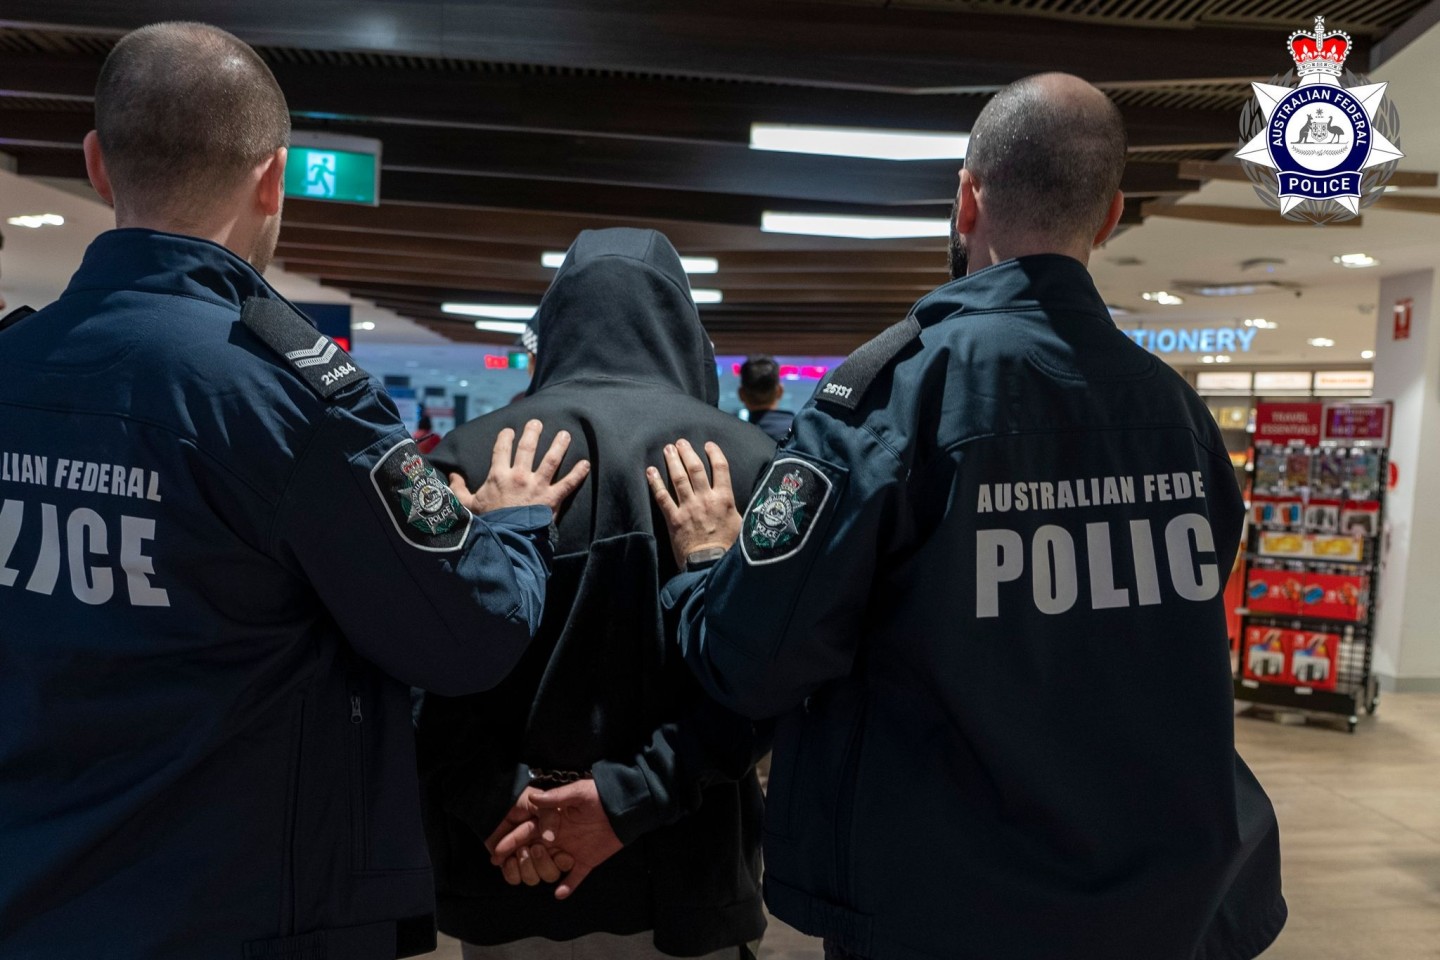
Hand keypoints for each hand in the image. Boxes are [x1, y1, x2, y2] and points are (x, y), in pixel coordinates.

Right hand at [450, 419, 589, 514]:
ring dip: (559, 445)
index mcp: (498, 475)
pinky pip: (568, 483)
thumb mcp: (467, 506)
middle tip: (537, 422)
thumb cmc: (487, 523)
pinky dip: (578, 473)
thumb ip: (459, 489)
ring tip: (565, 434)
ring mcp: (537, 486)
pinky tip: (586, 463)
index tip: (510, 431)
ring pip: (551, 460)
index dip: (506, 437)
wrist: (505, 540)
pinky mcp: (552, 499)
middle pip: (528, 448)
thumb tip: (451, 475)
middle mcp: (519, 476)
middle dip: (533, 432)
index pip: (502, 449)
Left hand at [483, 788, 575, 886]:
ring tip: (520, 851)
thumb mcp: (540, 804)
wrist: (496, 803)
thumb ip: (550, 817)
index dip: (564, 862)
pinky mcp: (510, 864)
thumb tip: (550, 838)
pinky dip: (511, 871)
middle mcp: (543, 852)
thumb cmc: (520, 801)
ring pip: (533, 878)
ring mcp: (526, 859)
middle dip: (543, 864)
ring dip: (526, 867)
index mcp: (555, 839)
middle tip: (535, 848)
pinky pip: (515, 879)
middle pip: (551, 874)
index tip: (561, 854)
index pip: (565, 861)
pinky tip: (507, 859)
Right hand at [493, 779, 623, 900]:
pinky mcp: (587, 860)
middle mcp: (558, 837)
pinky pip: (575, 877)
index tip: (496, 853)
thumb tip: (532, 797)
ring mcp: (572, 850)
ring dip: (542, 871)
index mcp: (552, 822)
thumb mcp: (577, 792)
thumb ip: (555, 798)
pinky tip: (559, 894)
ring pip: (549, 866)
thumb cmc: (600, 795)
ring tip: (534, 874)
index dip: (511, 842)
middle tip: (509, 865)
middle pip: (532, 852)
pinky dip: (568, 886)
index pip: (527, 833)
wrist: (626, 806)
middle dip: (519, 860)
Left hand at [647, 439, 741, 567]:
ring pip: (678, 478)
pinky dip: (655, 482)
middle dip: (687, 452)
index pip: (721, 468)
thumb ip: (735, 508)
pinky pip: (662, 496)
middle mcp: (705, 499)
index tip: (708, 445)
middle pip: (695, 468)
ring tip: (668, 449)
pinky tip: (650, 471)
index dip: (714, 453)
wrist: (711, 565)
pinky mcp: (674, 519)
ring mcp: (688, 508)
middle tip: (681, 442)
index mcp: (724, 499)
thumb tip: (735, 500)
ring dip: (672, 461)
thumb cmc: (728, 548)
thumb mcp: (740, 524)